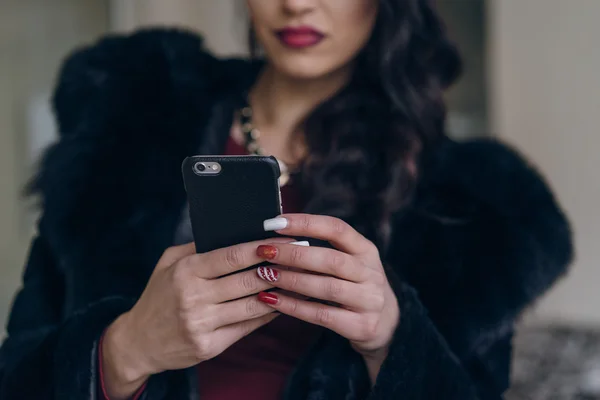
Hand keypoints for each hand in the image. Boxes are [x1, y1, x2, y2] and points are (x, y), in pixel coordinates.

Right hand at [102, 238, 294, 398]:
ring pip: (253, 305)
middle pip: (247, 280)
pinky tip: (283, 302)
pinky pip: (248, 326)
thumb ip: (197, 248)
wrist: (139, 342)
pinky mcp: (210, 346)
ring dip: (280, 292)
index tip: (282, 240)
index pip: (230, 256)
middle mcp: (194, 298)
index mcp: (185, 272)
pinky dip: (268, 313)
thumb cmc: (158, 296)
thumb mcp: (168, 264)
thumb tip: (232, 232)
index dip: (259, 248)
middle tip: (300, 257)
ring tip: (299, 279)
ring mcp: (202, 324)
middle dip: (277, 267)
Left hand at [255, 214, 399, 359]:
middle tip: (265, 251)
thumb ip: (322, 249)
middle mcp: (371, 273)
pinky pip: (323, 315)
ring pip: (327, 287)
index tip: (276, 222)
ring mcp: (370, 300)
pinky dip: (295, 307)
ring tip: (265, 274)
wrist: (388, 324)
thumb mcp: (350, 263)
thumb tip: (277, 236)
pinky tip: (273, 300)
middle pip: (331, 259)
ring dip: (292, 279)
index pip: (337, 229)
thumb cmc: (355, 286)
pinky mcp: (362, 326)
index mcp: (366, 250)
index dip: (306, 223)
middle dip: (294, 254)